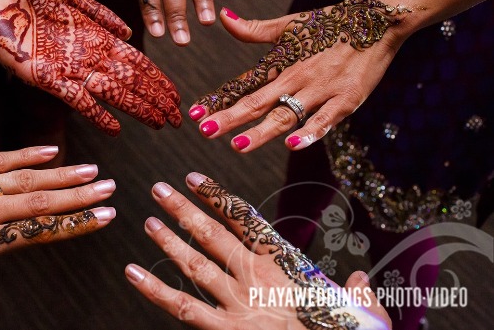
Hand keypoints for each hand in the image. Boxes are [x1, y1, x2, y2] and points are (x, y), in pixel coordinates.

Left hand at [0, 0, 181, 135]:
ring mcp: (67, 67)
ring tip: (158, 122)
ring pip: (111, 92)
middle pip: (129, 81)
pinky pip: (77, 100)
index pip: (135, 61)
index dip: (156, 79)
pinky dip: (97, 114)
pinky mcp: (45, 76)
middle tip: (177, 118)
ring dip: (136, 108)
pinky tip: (114, 129)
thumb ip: (100, 13)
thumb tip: (129, 31)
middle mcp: (86, 54)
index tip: (175, 95)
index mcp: (94, 34)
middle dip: (155, 99)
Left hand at [0, 146, 116, 329]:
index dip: (76, 224)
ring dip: (62, 174)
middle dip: (80, 197)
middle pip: (42, 201)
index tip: (105, 216)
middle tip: (112, 188)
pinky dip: (26, 154)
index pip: (40, 231)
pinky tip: (49, 149)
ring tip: (92, 170)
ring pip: (26, 178)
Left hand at [125, 173, 390, 328]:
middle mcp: (257, 280)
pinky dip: (155, 290)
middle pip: (213, 236)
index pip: (247, 222)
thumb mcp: (364, 316)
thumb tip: (357, 278)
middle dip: (184, 210)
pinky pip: (183, 308)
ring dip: (169, 242)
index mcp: (287, 268)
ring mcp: (239, 306)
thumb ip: (357, 293)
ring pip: (195, 265)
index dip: (219, 198)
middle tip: (159, 189)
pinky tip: (131, 273)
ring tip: (148, 221)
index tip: (195, 179)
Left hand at [188, 0, 413, 151]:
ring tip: (238, 145)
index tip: (195, 113)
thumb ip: (254, 29)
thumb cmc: (329, 25)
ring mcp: (321, 90)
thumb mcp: (288, 25)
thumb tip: (223, 16)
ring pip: (286, 114)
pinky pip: (326, 119)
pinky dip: (310, 132)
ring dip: (261, 131)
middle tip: (206, 131)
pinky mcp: (346, 99)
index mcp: (281, 62)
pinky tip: (292, 144)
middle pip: (258, 101)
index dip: (219, 100)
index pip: (244, 85)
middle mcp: (296, 77)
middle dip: (231, 118)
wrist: (376, 20)